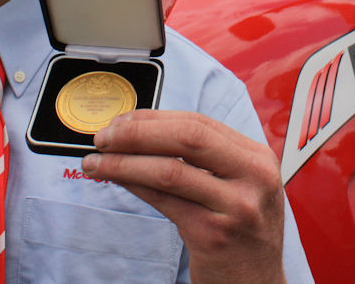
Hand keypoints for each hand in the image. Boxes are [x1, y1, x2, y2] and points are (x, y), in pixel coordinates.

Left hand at [81, 110, 286, 283]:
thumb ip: (207, 160)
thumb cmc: (242, 235)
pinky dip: (133, 185)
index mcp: (258, 159)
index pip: (199, 123)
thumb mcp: (238, 188)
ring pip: (170, 170)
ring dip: (124, 162)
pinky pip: (164, 201)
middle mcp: (253, 178)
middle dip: (138, 132)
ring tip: (96, 162)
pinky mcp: (213, 234)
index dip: (155, 119)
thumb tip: (145, 133)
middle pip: (187, 137)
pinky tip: (115, 180)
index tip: (123, 120)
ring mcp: (235, 206)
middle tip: (105, 136)